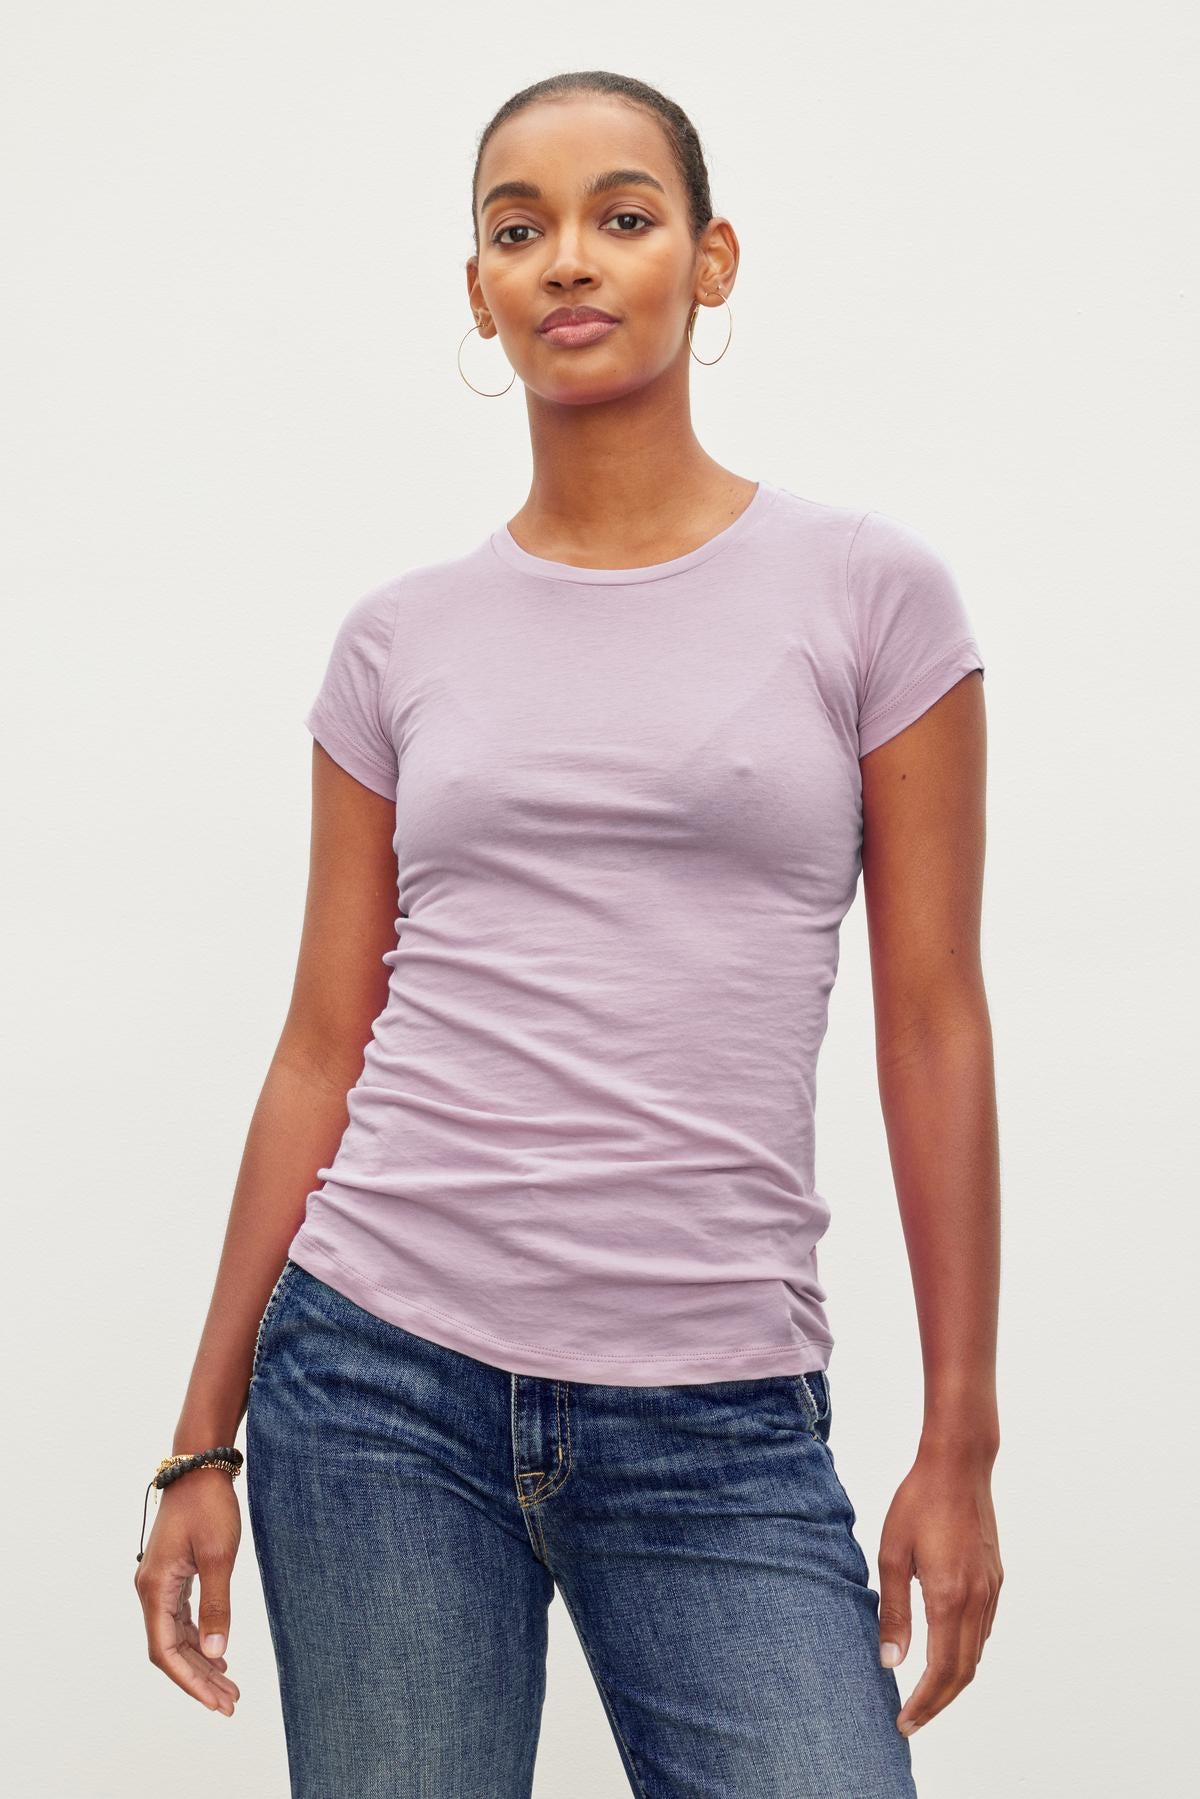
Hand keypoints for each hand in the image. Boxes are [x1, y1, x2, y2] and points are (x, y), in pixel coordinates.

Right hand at [133, 1469, 243, 1715]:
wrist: (200, 1466)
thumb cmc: (209, 1506)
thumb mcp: (219, 1556)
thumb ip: (217, 1606)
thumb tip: (215, 1653)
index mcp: (155, 1589)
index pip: (166, 1652)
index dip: (190, 1681)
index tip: (216, 1702)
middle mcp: (150, 1590)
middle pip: (170, 1650)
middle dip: (199, 1679)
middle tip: (230, 1703)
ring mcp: (159, 1583)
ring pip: (175, 1637)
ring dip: (200, 1663)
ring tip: (228, 1687)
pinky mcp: (172, 1575)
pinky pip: (180, 1619)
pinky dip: (198, 1640)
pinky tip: (217, 1654)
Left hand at [876, 1441, 1002, 1736]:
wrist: (958, 1465)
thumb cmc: (918, 1503)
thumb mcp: (892, 1555)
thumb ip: (895, 1612)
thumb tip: (891, 1662)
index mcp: (949, 1598)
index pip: (940, 1671)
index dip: (924, 1703)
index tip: (904, 1723)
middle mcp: (977, 1601)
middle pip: (964, 1673)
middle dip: (937, 1703)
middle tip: (911, 1721)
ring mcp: (991, 1591)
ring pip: (976, 1654)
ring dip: (953, 1681)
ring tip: (924, 1694)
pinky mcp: (995, 1579)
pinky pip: (983, 1630)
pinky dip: (966, 1653)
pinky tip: (945, 1652)